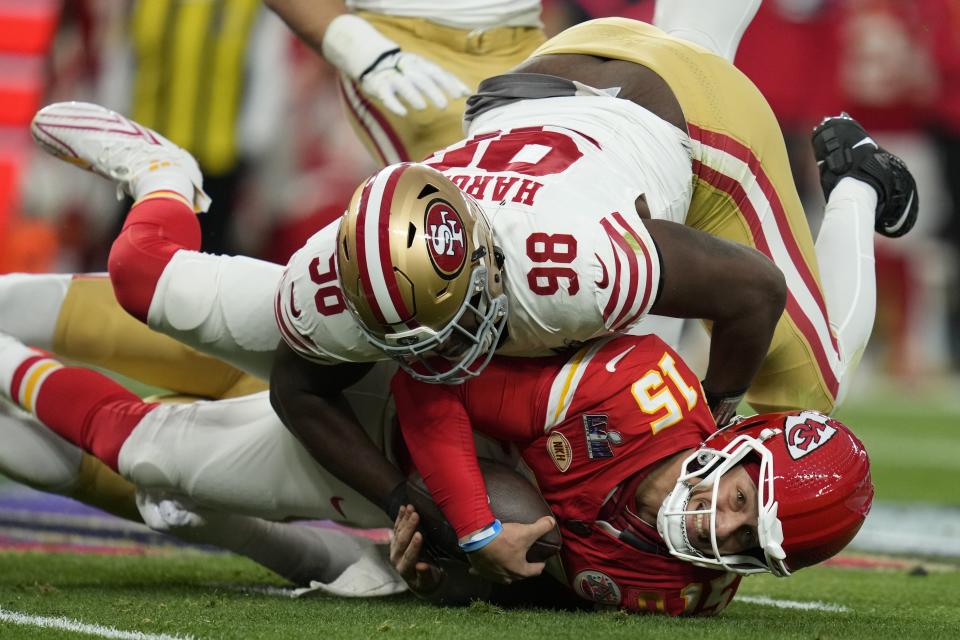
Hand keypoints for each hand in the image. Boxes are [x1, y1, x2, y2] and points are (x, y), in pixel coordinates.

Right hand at [321, 14, 468, 115]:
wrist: (371, 59)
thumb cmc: (404, 70)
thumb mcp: (423, 71)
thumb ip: (442, 80)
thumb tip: (466, 92)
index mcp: (421, 64)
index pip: (438, 73)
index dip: (450, 83)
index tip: (462, 94)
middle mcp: (408, 68)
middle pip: (422, 78)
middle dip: (433, 91)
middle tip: (443, 105)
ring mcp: (392, 76)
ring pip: (403, 85)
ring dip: (413, 95)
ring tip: (422, 107)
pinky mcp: (379, 86)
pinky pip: (387, 95)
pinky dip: (394, 103)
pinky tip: (403, 113)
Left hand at [389, 505, 443, 594]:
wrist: (418, 579)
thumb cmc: (427, 580)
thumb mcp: (429, 580)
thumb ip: (425, 574)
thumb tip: (421, 566)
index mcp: (404, 569)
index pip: (409, 556)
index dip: (414, 546)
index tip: (419, 535)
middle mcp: (396, 558)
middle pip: (402, 542)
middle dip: (408, 527)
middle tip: (415, 515)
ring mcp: (394, 549)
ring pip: (398, 532)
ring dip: (404, 519)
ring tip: (410, 507)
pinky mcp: (395, 542)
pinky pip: (396, 528)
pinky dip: (399, 517)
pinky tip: (403, 508)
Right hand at [466, 516, 555, 583]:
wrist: (477, 539)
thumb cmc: (504, 539)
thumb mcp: (526, 532)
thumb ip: (542, 527)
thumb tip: (552, 522)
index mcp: (520, 571)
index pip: (535, 570)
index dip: (540, 564)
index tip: (541, 560)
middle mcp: (507, 577)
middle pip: (519, 574)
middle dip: (522, 566)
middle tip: (525, 556)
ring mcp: (492, 575)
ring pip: (502, 574)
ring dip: (506, 568)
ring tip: (507, 559)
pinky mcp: (479, 570)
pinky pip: (485, 571)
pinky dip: (487, 567)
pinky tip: (486, 562)